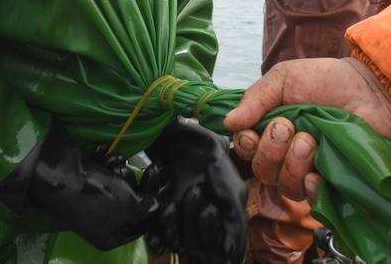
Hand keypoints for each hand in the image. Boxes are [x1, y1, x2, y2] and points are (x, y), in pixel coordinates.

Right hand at [0, 121, 157, 249]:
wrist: (56, 174)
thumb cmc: (96, 195)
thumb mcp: (127, 204)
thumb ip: (145, 206)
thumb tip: (155, 205)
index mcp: (110, 236)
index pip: (140, 225)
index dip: (152, 205)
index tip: (156, 181)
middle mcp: (100, 222)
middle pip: (128, 202)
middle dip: (132, 182)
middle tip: (133, 169)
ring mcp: (90, 201)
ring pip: (116, 183)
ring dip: (118, 167)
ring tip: (114, 160)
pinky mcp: (82, 183)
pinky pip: (100, 172)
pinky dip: (103, 161)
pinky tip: (101, 152)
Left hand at [141, 118, 246, 261]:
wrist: (180, 138)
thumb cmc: (210, 159)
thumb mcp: (230, 187)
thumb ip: (234, 220)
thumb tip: (233, 257)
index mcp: (221, 223)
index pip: (217, 248)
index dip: (211, 231)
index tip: (211, 207)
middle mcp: (201, 227)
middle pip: (197, 246)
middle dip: (194, 218)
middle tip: (195, 190)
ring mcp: (180, 224)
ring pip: (176, 243)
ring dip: (174, 221)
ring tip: (175, 196)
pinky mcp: (159, 218)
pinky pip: (156, 237)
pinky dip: (157, 224)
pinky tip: (161, 203)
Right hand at [222, 58, 390, 202]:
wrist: (373, 90)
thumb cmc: (329, 80)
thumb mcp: (285, 78)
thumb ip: (256, 98)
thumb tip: (227, 122)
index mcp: (272, 128)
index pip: (246, 150)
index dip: (245, 146)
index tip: (252, 133)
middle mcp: (287, 153)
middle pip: (261, 171)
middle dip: (270, 150)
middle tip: (288, 127)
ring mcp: (311, 170)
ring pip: (284, 186)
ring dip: (291, 164)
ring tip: (309, 141)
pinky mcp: (334, 184)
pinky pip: (312, 199)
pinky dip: (310, 188)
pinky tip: (317, 173)